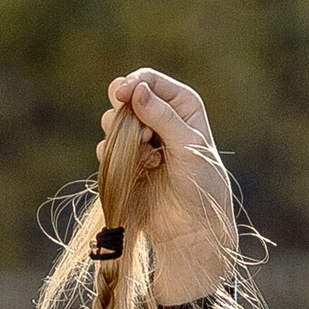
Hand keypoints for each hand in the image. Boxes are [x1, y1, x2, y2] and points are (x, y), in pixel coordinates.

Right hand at [101, 70, 241, 304]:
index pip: (148, 80)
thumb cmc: (201, 185)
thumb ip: (162, 117)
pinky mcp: (126, 162)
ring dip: (123, 138)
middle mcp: (160, 117)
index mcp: (181, 105)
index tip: (121, 96)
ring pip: (112, 123)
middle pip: (124, 97)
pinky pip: (107, 148)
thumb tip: (136, 89)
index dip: (131, 84)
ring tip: (149, 158)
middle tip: (144, 137)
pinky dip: (118, 157)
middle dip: (125, 114)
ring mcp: (141, 140)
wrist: (191, 227)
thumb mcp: (188, 146)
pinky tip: (142, 171)